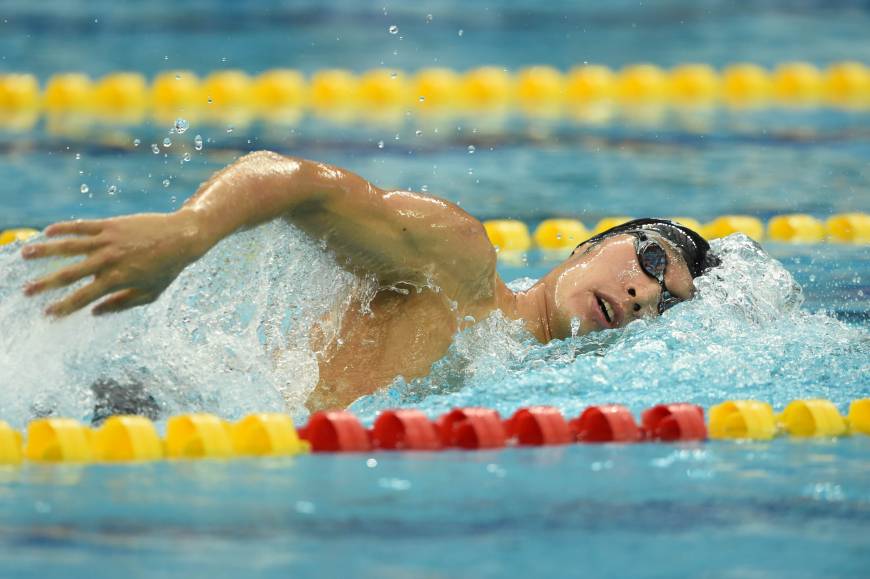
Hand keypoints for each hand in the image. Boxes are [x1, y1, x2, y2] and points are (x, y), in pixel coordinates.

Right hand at [21, 210, 206, 316]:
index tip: (47, 314)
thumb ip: (121, 304)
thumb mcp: (150, 293)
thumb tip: (94, 312)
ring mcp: (109, 241)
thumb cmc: (167, 269)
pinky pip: (83, 226)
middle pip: (70, 273)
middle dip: (46, 284)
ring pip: (70, 246)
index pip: (84, 297)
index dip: (64, 307)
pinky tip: (47, 231)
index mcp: (118, 279)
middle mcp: (110, 260)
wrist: (182, 237)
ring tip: (25, 254)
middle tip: (26, 292)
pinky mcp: (111, 225)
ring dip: (45, 250)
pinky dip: (64, 228)